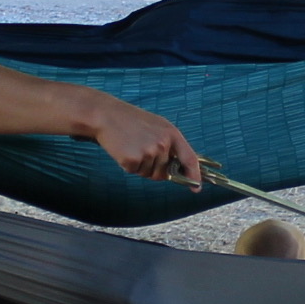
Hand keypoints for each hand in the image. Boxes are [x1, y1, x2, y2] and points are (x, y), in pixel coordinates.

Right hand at [87, 97, 202, 187]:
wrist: (107, 115)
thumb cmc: (133, 121)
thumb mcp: (158, 127)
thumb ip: (170, 145)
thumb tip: (178, 168)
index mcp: (172, 134)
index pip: (189, 158)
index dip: (194, 175)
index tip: (196, 188)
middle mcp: (162, 144)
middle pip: (164, 172)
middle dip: (154, 168)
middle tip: (141, 149)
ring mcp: (148, 152)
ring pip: (148, 173)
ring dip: (140, 165)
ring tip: (132, 146)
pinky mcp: (132, 160)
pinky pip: (134, 172)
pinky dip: (128, 165)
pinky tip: (123, 149)